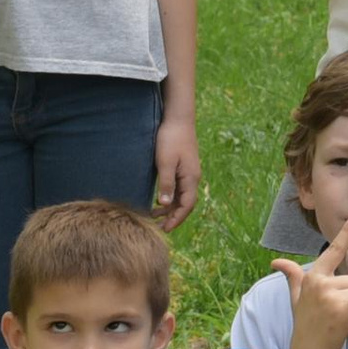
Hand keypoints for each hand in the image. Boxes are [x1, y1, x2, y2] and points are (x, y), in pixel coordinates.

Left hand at [151, 115, 200, 229]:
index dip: (177, 218)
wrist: (178, 118)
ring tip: (155, 216)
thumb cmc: (170, 139)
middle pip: (186, 203)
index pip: (187, 205)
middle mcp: (193, 177)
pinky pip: (179, 187)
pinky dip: (170, 197)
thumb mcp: (165, 162)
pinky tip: (159, 199)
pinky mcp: (183, 167)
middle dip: (174, 216)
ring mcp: (189, 172)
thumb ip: (166, 183)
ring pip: (182, 196)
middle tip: (159, 228)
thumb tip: (165, 204)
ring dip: (171, 207)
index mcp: (191, 178)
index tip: (165, 229)